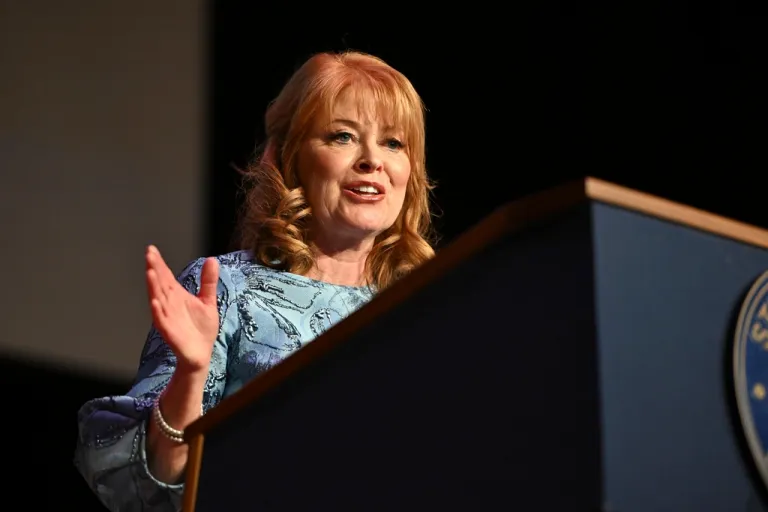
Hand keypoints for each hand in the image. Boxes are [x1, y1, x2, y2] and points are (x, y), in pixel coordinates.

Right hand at [145, 245, 219, 373]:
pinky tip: (154, 302)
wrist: (201, 354)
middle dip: (154, 269)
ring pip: (158, 300)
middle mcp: (169, 304)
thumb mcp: (208, 301)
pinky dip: (157, 312)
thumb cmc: (201, 328)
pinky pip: (161, 321)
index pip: (165, 276)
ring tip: (150, 272)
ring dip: (153, 287)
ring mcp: (168, 317)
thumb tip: (212, 259)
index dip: (159, 263)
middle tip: (149, 254)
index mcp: (176, 296)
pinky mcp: (170, 332)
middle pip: (159, 284)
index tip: (152, 249)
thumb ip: (208, 281)